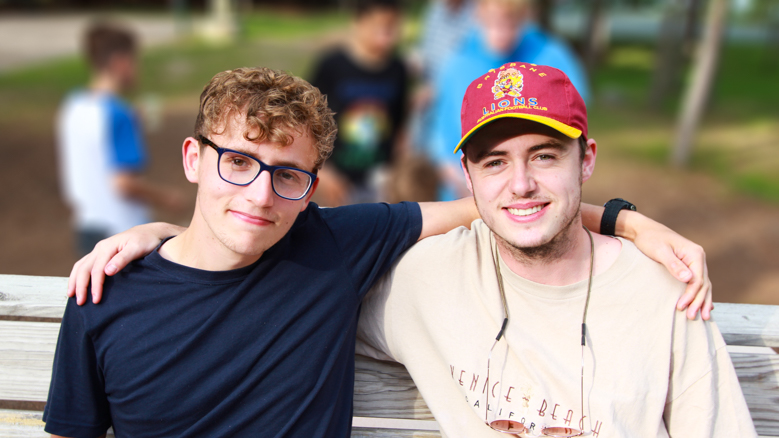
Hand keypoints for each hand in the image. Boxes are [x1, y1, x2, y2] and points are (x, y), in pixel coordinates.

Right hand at [67, 222, 183, 304]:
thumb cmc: (145, 241)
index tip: (96, 300)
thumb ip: (122, 259)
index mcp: (107, 247)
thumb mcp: (137, 248)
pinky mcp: (101, 254)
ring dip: (75, 280)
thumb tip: (107, 271)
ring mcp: (98, 250)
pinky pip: (84, 264)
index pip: (97, 270)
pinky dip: (78, 275)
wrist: (149, 232)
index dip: (95, 286)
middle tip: (80, 303)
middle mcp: (99, 248)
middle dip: (80, 286)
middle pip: (84, 269)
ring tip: (71, 295)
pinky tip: (77, 283)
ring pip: (80, 266)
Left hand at [622, 211, 711, 320]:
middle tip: (691, 317)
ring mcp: (695, 262)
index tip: (680, 307)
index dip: (690, 295)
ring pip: (703, 285)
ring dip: (703, 301)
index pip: (697, 279)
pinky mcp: (688, 266)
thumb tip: (689, 279)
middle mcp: (698, 258)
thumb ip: (674, 265)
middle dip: (698, 302)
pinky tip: (704, 305)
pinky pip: (698, 283)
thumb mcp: (660, 251)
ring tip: (703, 317)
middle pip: (703, 284)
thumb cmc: (651, 239)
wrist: (644, 230)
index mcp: (695, 253)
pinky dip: (701, 295)